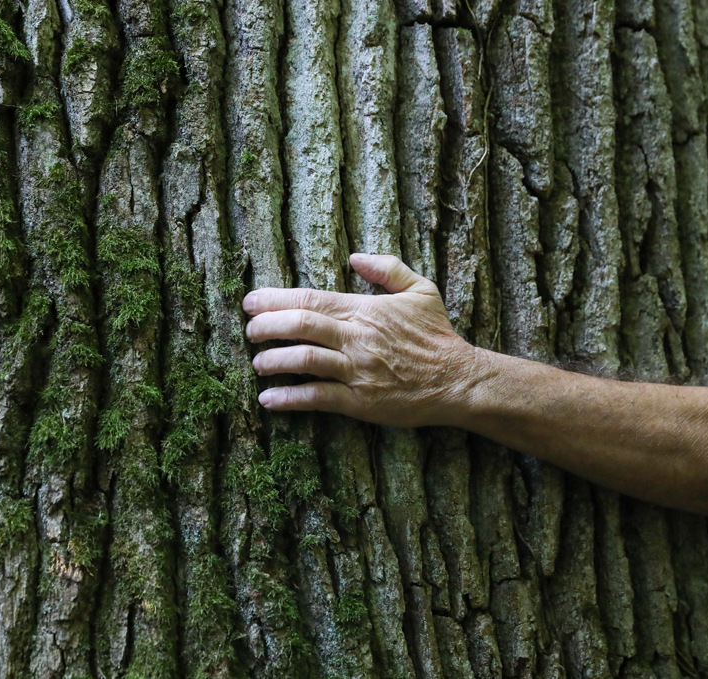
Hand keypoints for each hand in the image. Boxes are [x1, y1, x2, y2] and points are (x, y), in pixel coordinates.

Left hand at [243, 253, 476, 427]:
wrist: (458, 380)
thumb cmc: (437, 335)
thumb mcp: (421, 289)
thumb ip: (387, 268)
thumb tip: (355, 257)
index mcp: (365, 310)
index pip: (309, 299)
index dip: (274, 300)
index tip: (250, 302)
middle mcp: (356, 338)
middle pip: (299, 326)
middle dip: (265, 327)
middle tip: (249, 332)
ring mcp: (357, 370)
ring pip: (303, 361)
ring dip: (272, 362)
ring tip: (258, 364)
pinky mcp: (360, 402)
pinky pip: (317, 398)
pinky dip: (289, 399)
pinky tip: (269, 400)